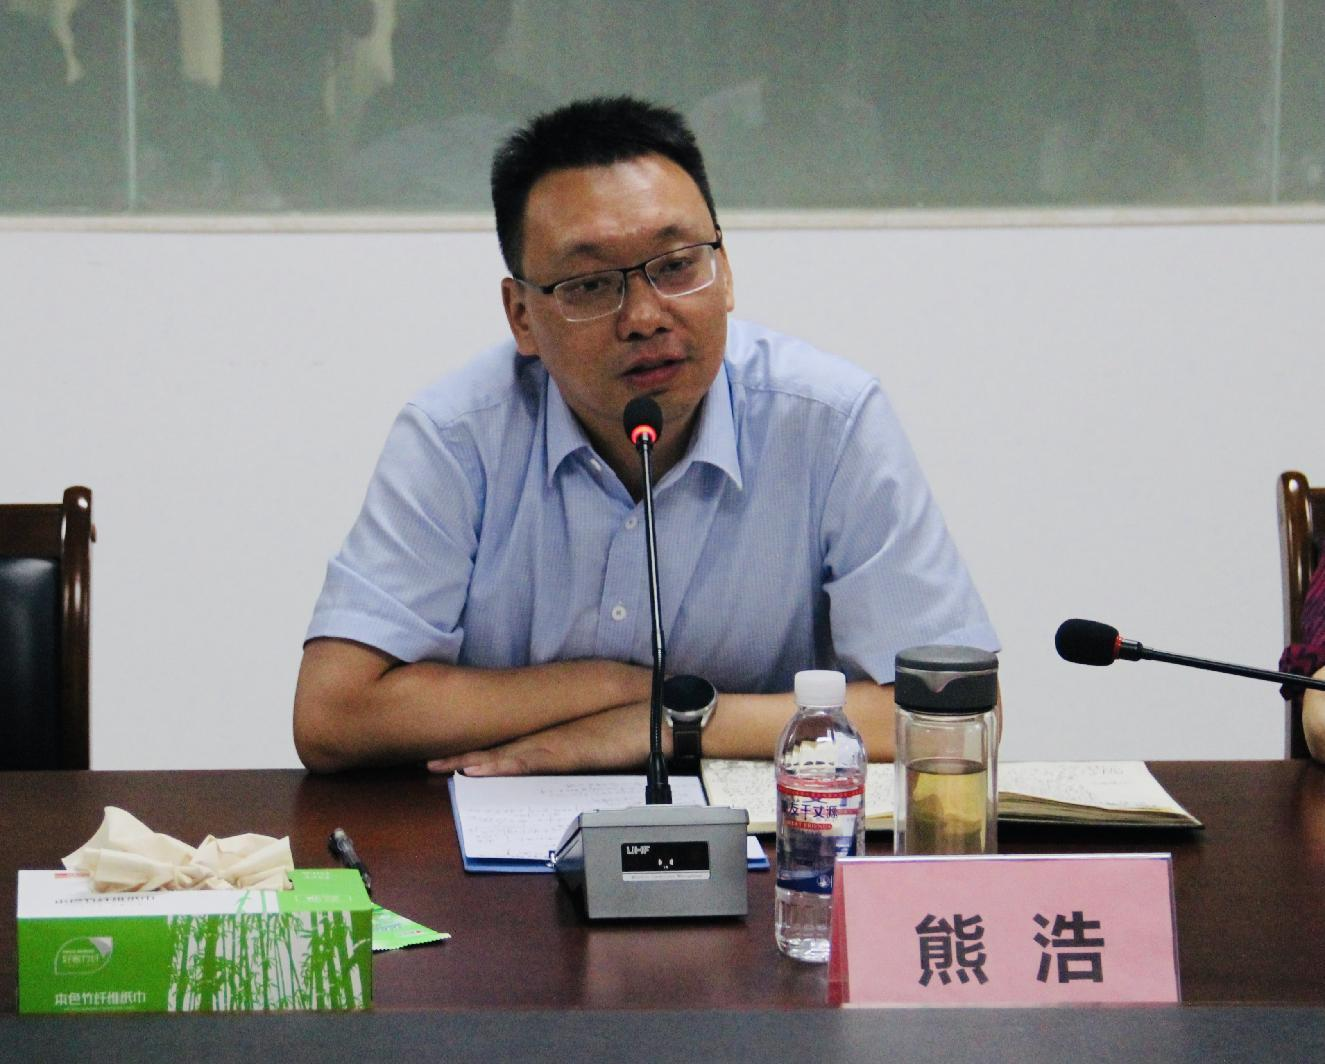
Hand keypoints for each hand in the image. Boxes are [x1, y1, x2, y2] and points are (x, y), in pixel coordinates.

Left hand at [427, 702, 661, 775]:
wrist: (660, 715)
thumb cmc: (637, 728)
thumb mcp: (601, 745)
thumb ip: (580, 752)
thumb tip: (566, 764)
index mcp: (555, 736)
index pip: (509, 746)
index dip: (478, 751)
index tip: (450, 758)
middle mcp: (550, 736)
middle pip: (498, 749)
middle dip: (463, 757)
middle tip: (430, 763)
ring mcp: (558, 741)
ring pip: (506, 755)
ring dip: (474, 762)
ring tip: (442, 768)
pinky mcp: (570, 749)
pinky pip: (532, 759)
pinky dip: (505, 765)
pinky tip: (482, 770)